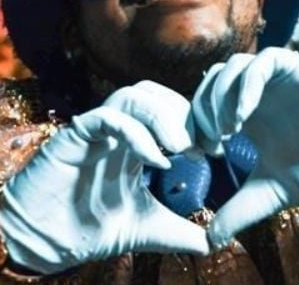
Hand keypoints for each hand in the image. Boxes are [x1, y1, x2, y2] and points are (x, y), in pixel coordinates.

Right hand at [0, 81, 207, 274]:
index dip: (196, 122)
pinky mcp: (75, 136)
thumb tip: (213, 243)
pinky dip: (137, 132)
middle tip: (202, 145)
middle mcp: (118, 129)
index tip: (215, 149)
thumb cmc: (91, 229)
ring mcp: (97, 129)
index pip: (171, 109)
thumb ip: (180, 231)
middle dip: (184, 114)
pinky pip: (108, 117)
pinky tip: (155, 159)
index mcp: (136, 140)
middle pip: (156, 93)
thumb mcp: (147, 228)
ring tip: (182, 148)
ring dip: (164, 116)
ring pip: (134, 95)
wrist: (45, 244)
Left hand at [191, 48, 298, 246]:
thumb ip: (237, 210)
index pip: (204, 102)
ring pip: (233, 65)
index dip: (193, 124)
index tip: (197, 153)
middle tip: (211, 141)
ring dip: (221, 95)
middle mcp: (258, 92)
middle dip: (202, 109)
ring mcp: (276, 78)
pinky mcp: (295, 68)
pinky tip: (245, 116)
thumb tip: (209, 241)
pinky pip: (263, 60)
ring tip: (228, 130)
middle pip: (212, 80)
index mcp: (247, 113)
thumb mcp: (266, 192)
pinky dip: (248, 83)